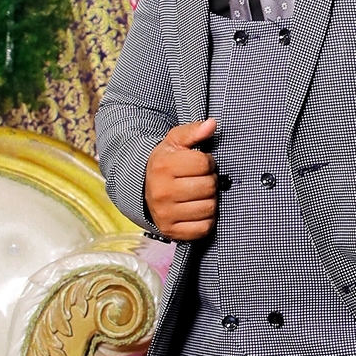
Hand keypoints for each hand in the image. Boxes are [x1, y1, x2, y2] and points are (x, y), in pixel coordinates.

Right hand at [145, 118, 218, 240]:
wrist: (143, 189)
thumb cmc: (166, 163)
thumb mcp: (175, 142)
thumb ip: (194, 131)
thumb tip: (212, 124)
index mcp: (163, 167)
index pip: (204, 163)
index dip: (207, 162)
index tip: (199, 164)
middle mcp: (161, 192)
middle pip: (209, 186)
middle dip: (209, 181)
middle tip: (199, 180)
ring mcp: (165, 214)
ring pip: (209, 208)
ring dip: (209, 201)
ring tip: (198, 194)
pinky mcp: (171, 231)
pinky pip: (203, 228)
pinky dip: (205, 220)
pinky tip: (196, 210)